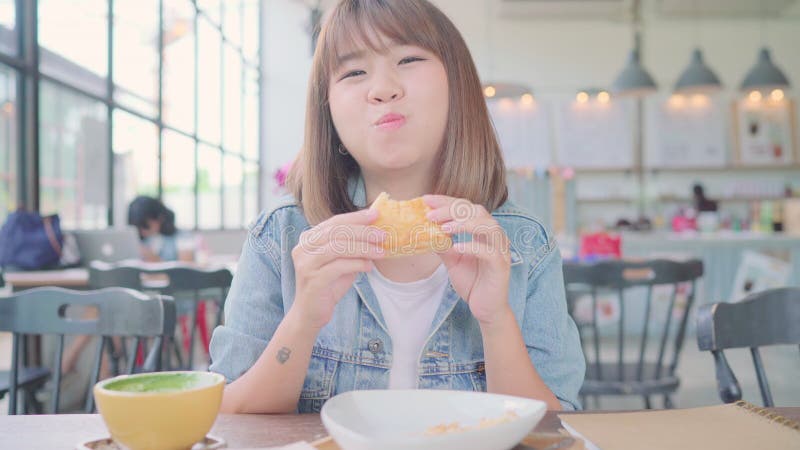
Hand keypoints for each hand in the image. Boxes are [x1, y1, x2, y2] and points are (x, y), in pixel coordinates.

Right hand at [291, 208, 385, 330]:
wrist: (310, 313)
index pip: (334, 222)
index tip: (376, 215)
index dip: (356, 217)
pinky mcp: (312, 280)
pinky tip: (369, 267)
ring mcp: (306, 264)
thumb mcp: (342, 261)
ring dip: (362, 248)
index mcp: (309, 239)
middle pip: (336, 232)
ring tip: (380, 252)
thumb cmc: (328, 285)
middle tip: (382, 235)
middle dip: (362, 231)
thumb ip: (352, 246)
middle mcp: (303, 248)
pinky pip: (338, 266)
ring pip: (337, 247)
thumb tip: (377, 232)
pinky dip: (356, 264)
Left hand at [424, 195, 511, 327]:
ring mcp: (500, 249)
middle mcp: (493, 236)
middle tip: (431, 214)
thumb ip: (443, 245)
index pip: (466, 207)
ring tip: (443, 228)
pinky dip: (473, 246)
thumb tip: (423, 232)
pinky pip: (489, 251)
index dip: (447, 201)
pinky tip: (457, 247)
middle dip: (452, 209)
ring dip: (464, 223)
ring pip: (488, 226)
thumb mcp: (452, 261)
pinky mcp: (501, 265)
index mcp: (482, 231)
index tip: (426, 200)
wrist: (486, 308)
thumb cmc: (472, 282)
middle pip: (476, 211)